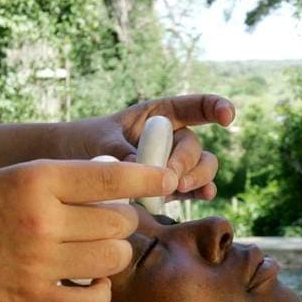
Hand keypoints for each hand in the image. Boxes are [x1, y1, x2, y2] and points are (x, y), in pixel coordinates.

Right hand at [0, 159, 176, 301]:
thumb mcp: (10, 178)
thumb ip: (60, 185)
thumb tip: (118, 192)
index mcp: (36, 178)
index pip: (113, 176)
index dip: (148, 179)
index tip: (166, 181)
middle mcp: (41, 218)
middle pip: (120, 221)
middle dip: (121, 222)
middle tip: (105, 224)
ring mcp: (37, 262)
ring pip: (114, 259)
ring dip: (112, 256)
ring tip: (92, 253)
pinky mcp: (31, 301)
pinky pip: (93, 300)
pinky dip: (97, 291)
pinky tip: (84, 281)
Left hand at [62, 94, 235, 200]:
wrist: (73, 167)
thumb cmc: (86, 142)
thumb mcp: (100, 142)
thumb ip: (123, 153)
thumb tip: (146, 172)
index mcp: (159, 114)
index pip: (195, 106)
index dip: (215, 107)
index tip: (228, 118)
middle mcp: (172, 137)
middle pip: (195, 146)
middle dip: (186, 162)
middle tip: (170, 178)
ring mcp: (173, 162)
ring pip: (201, 167)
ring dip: (196, 178)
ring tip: (179, 188)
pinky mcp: (171, 186)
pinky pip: (194, 188)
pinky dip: (200, 191)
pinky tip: (203, 196)